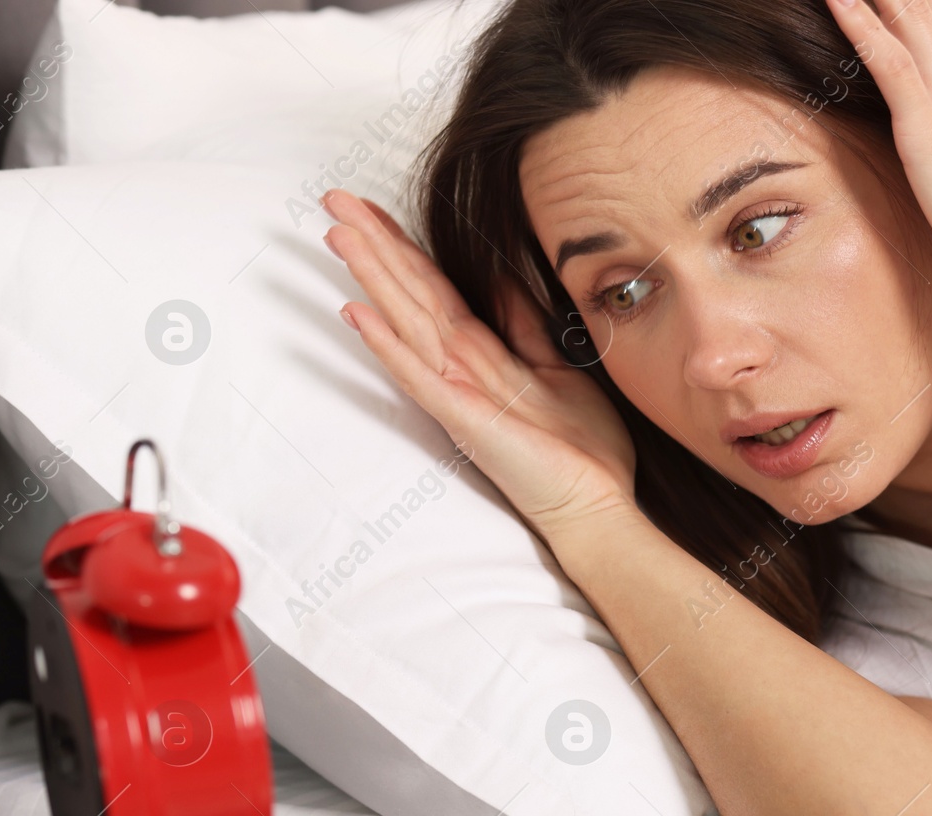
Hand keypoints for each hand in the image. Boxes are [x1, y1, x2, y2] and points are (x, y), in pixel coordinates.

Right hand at [321, 188, 637, 538]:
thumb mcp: (558, 366)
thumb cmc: (581, 447)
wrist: (597, 502)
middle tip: (334, 197)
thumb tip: (507, 277)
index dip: (405, 246)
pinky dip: (389, 345)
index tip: (372, 208)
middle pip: (412, 294)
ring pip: (407, 323)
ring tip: (338, 234)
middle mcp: (462, 370)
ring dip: (373, 277)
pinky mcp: (464, 421)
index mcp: (484, 355)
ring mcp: (458, 394)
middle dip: (374, 245)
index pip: (435, 289)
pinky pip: (421, 377)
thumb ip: (527, 325)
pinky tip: (358, 314)